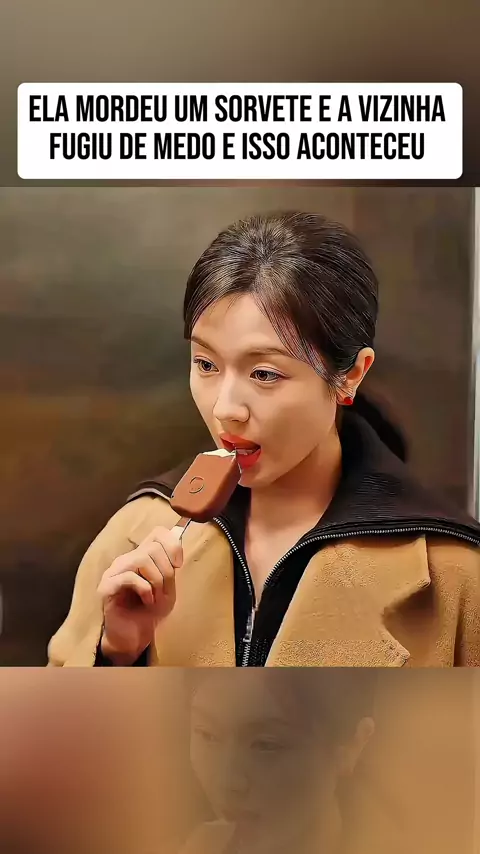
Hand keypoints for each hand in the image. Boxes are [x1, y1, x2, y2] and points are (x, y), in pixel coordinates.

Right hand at [97, 526, 182, 664]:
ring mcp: (113, 572)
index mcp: (141, 557)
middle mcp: (126, 560)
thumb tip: (178, 534)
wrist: (134, 637)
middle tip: (165, 591)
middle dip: (166, 571)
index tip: (179, 565)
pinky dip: (145, 589)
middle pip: (152, 547)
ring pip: (141, 559)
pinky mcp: (106, 587)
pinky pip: (129, 577)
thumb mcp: (168, 586)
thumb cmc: (150, 612)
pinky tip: (148, 601)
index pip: (157, 532)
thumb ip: (171, 564)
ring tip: (157, 597)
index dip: (172, 544)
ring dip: (156, 580)